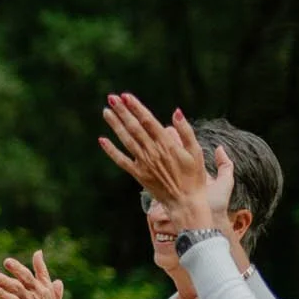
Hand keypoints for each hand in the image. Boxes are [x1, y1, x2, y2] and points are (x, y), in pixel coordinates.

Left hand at [99, 93, 229, 225]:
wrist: (185, 203)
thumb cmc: (194, 177)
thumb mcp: (196, 152)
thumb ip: (186, 131)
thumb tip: (176, 111)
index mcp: (166, 144)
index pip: (147, 121)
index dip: (136, 107)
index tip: (126, 96)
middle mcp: (152, 151)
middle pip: (134, 127)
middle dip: (122, 111)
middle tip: (111, 98)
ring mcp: (143, 163)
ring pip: (126, 140)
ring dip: (115, 125)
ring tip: (106, 112)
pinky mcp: (138, 174)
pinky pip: (121, 160)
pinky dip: (111, 150)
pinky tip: (102, 140)